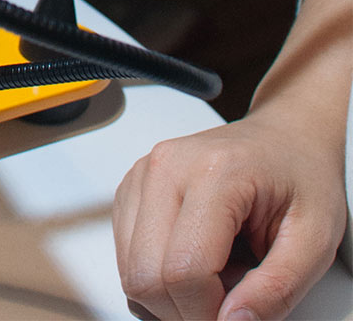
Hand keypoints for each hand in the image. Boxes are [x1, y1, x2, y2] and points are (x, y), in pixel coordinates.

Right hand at [113, 115, 345, 319]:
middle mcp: (165, 167)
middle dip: (185, 310)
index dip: (208, 315)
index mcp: (212, 173)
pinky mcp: (132, 187)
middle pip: (145, 275)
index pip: (183, 271)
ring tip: (216, 274)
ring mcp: (142, 174)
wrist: (284, 138)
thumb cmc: (301, 178)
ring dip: (170, 292)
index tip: (238, 317)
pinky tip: (195, 260)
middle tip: (228, 304)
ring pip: (129, 269)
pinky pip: (126, 254)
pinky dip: (157, 273)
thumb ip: (277, 290)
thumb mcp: (314, 240)